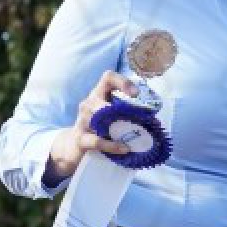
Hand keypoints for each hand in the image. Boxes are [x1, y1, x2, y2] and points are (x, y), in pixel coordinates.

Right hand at [42, 71, 138, 186]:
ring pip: (96, 118)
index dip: (122, 81)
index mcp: (98, 95)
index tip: (135, 94)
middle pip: (98, 97)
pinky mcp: (80, 139)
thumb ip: (126, 115)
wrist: (72, 149)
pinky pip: (96, 141)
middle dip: (116, 107)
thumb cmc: (98, 130)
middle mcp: (88, 104)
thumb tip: (154, 121)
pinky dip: (112, 145)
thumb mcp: (110, 118)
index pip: (108, 77)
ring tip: (133, 136)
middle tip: (135, 117)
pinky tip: (124, 149)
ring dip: (116, 126)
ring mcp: (82, 121)